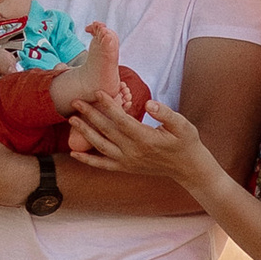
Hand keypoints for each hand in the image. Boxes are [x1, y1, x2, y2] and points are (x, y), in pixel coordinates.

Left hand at [68, 89, 221, 195]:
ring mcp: (128, 161)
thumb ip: (165, 113)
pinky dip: (88, 160)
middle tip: (75, 101)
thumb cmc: (186, 142)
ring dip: (85, 132)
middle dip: (90, 115)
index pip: (121, 120)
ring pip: (101, 146)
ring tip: (71, 119)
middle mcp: (133, 151)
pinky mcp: (126, 168)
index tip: (97, 92)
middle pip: (106, 131)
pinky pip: (103, 165)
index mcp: (146, 139)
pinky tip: (74, 153)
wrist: (188, 168)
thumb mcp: (182, 125)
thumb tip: (149, 103)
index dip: (108, 105)